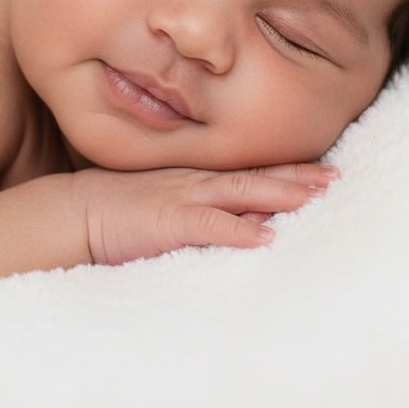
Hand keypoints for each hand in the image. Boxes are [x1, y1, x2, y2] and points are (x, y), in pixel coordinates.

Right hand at [72, 163, 338, 265]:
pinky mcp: (167, 223)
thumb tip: (251, 223)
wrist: (72, 214)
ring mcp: (182, 199)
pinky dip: (238, 230)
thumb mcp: (166, 205)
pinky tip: (264, 237)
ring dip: (280, 193)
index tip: (323, 171)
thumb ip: (205, 210)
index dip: (288, 170)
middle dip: (298, 176)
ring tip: (315, 197)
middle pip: (256, 176)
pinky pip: (208, 226)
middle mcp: (196, 182)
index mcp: (196, 178)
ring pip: (241, 193)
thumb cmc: (117, 212)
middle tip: (337, 177)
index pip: (250, 172)